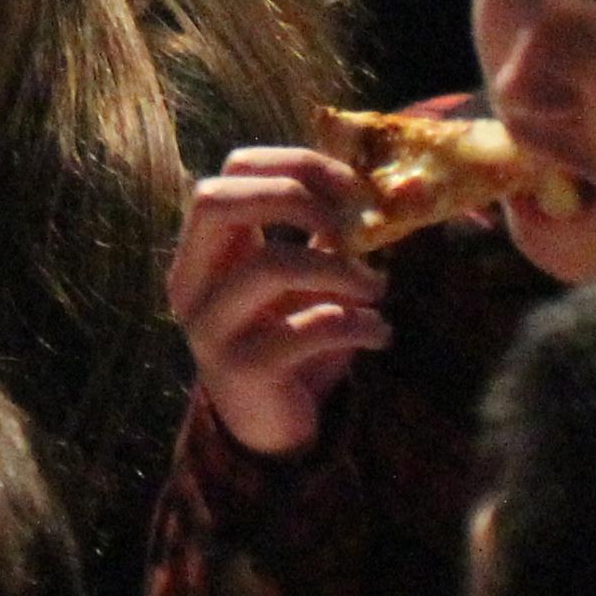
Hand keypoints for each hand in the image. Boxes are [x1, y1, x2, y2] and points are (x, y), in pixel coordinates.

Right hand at [166, 146, 392, 458]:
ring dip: (340, 269)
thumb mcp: (306, 279)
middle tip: (349, 228)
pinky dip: (356, 323)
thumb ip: (331, 234)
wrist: (271, 428)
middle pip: (218, 201)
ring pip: (269, 265)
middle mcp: (192, 281)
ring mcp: (209, 326)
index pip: (231, 172)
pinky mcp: (241, 368)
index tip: (351, 191)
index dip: (295, 166)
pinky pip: (305, 329)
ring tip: (378, 288)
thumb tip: (403, 187)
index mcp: (205, 248)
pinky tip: (380, 332)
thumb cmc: (291, 337)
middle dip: (294, 198)